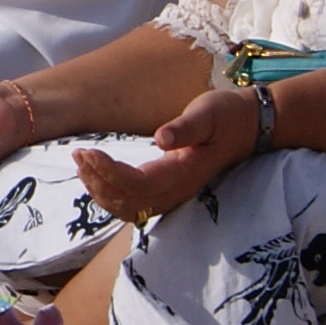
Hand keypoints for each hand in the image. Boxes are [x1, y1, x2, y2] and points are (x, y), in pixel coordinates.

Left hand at [70, 87, 256, 224]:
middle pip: (128, 204)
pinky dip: (110, 195)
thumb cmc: (225, 117)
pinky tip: (96, 175)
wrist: (246, 128)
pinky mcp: (167, 193)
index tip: (89, 152)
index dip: (109, 172)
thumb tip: (161, 138)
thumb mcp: (207, 114)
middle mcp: (177, 191)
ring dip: (101, 193)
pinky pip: (133, 206)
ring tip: (81, 165)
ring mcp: (172, 196)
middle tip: (79, 155)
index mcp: (183, 173)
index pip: (138, 184)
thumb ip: (185, 127)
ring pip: (128, 210)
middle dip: (98, 184)